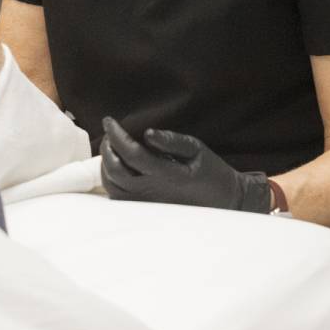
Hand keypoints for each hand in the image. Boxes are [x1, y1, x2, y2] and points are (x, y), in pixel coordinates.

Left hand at [99, 117, 271, 213]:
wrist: (223, 200)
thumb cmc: (210, 172)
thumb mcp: (196, 149)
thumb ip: (171, 140)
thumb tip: (147, 133)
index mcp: (168, 175)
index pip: (132, 154)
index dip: (116, 135)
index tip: (109, 120)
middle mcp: (153, 191)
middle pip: (116, 172)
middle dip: (106, 148)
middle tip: (109, 132)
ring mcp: (148, 203)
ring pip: (113, 187)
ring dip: (105, 164)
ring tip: (110, 147)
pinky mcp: (146, 209)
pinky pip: (119, 198)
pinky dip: (110, 180)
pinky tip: (115, 166)